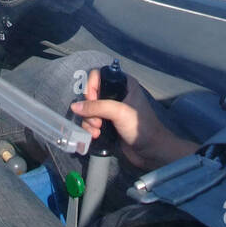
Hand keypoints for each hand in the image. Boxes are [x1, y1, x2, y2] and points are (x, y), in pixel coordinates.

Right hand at [70, 69, 196, 171]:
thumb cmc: (140, 126)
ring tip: (97, 131)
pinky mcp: (108, 123)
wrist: (150, 150)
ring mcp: (111, 109)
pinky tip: (96, 135)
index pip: (98, 76)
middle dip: (89, 109)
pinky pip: (91, 121)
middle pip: (91, 94)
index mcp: (123, 83)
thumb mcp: (119, 112)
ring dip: (89, 121)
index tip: (92, 101)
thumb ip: (96, 107)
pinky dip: (90, 128)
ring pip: (89, 109)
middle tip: (97, 121)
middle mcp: (116, 93)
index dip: (91, 87)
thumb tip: (74, 106)